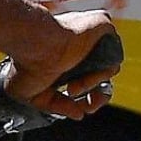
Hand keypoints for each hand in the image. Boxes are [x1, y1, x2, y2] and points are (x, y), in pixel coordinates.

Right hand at [6, 10, 121, 120]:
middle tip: (88, 105)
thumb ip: (58, 106)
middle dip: (98, 96)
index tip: (81, 108)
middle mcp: (82, 49)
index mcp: (67, 61)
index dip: (89, 98)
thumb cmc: (26, 65)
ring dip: (92, 85)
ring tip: (73, 88)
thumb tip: (79, 114)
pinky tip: (85, 76)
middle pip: (104, 77)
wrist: (33, 47)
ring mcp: (93, 38)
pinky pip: (114, 55)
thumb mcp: (35, 97)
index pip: (89, 81)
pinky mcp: (102, 26)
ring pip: (109, 68)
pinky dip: (102, 72)